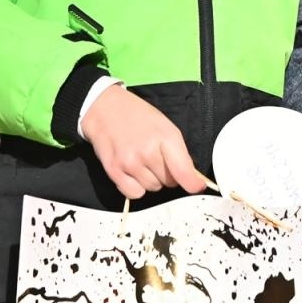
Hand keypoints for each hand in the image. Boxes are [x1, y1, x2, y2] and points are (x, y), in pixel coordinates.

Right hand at [80, 84, 206, 198]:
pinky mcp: (114, 172)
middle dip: (168, 174)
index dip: (192, 184)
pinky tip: (131, 171)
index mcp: (165, 137)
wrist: (104, 108)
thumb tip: (191, 178)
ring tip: (141, 161)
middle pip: (169, 183)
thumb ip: (178, 152)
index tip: (197, 187)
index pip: (183, 171)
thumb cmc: (138, 116)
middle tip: (157, 158)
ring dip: (151, 180)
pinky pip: (134, 194)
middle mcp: (148, 152)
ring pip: (153, 188)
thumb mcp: (165, 126)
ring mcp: (130, 163)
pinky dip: (135, 187)